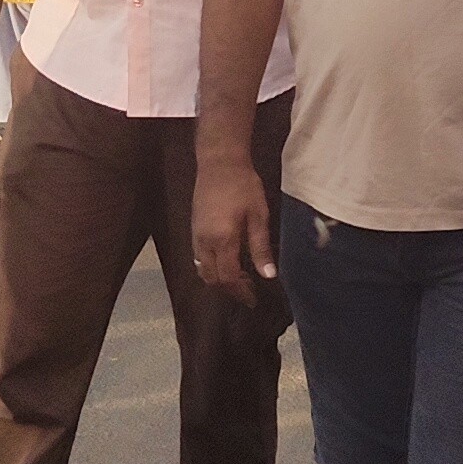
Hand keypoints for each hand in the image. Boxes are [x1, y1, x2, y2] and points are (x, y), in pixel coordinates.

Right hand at [190, 157, 276, 302]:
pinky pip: (199, 258)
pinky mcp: (193, 229)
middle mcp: (204, 242)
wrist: (219, 164)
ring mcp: (195, 236)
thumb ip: (261, 247)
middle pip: (211, 278)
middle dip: (228, 289)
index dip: (240, 292)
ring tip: (239, 280)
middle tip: (247, 291)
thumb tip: (269, 275)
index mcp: (222, 240)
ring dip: (218, 279)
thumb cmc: (244, 187)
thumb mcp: (259, 216)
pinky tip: (227, 262)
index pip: (227, 278)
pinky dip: (211, 267)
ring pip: (202, 269)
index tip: (253, 299)